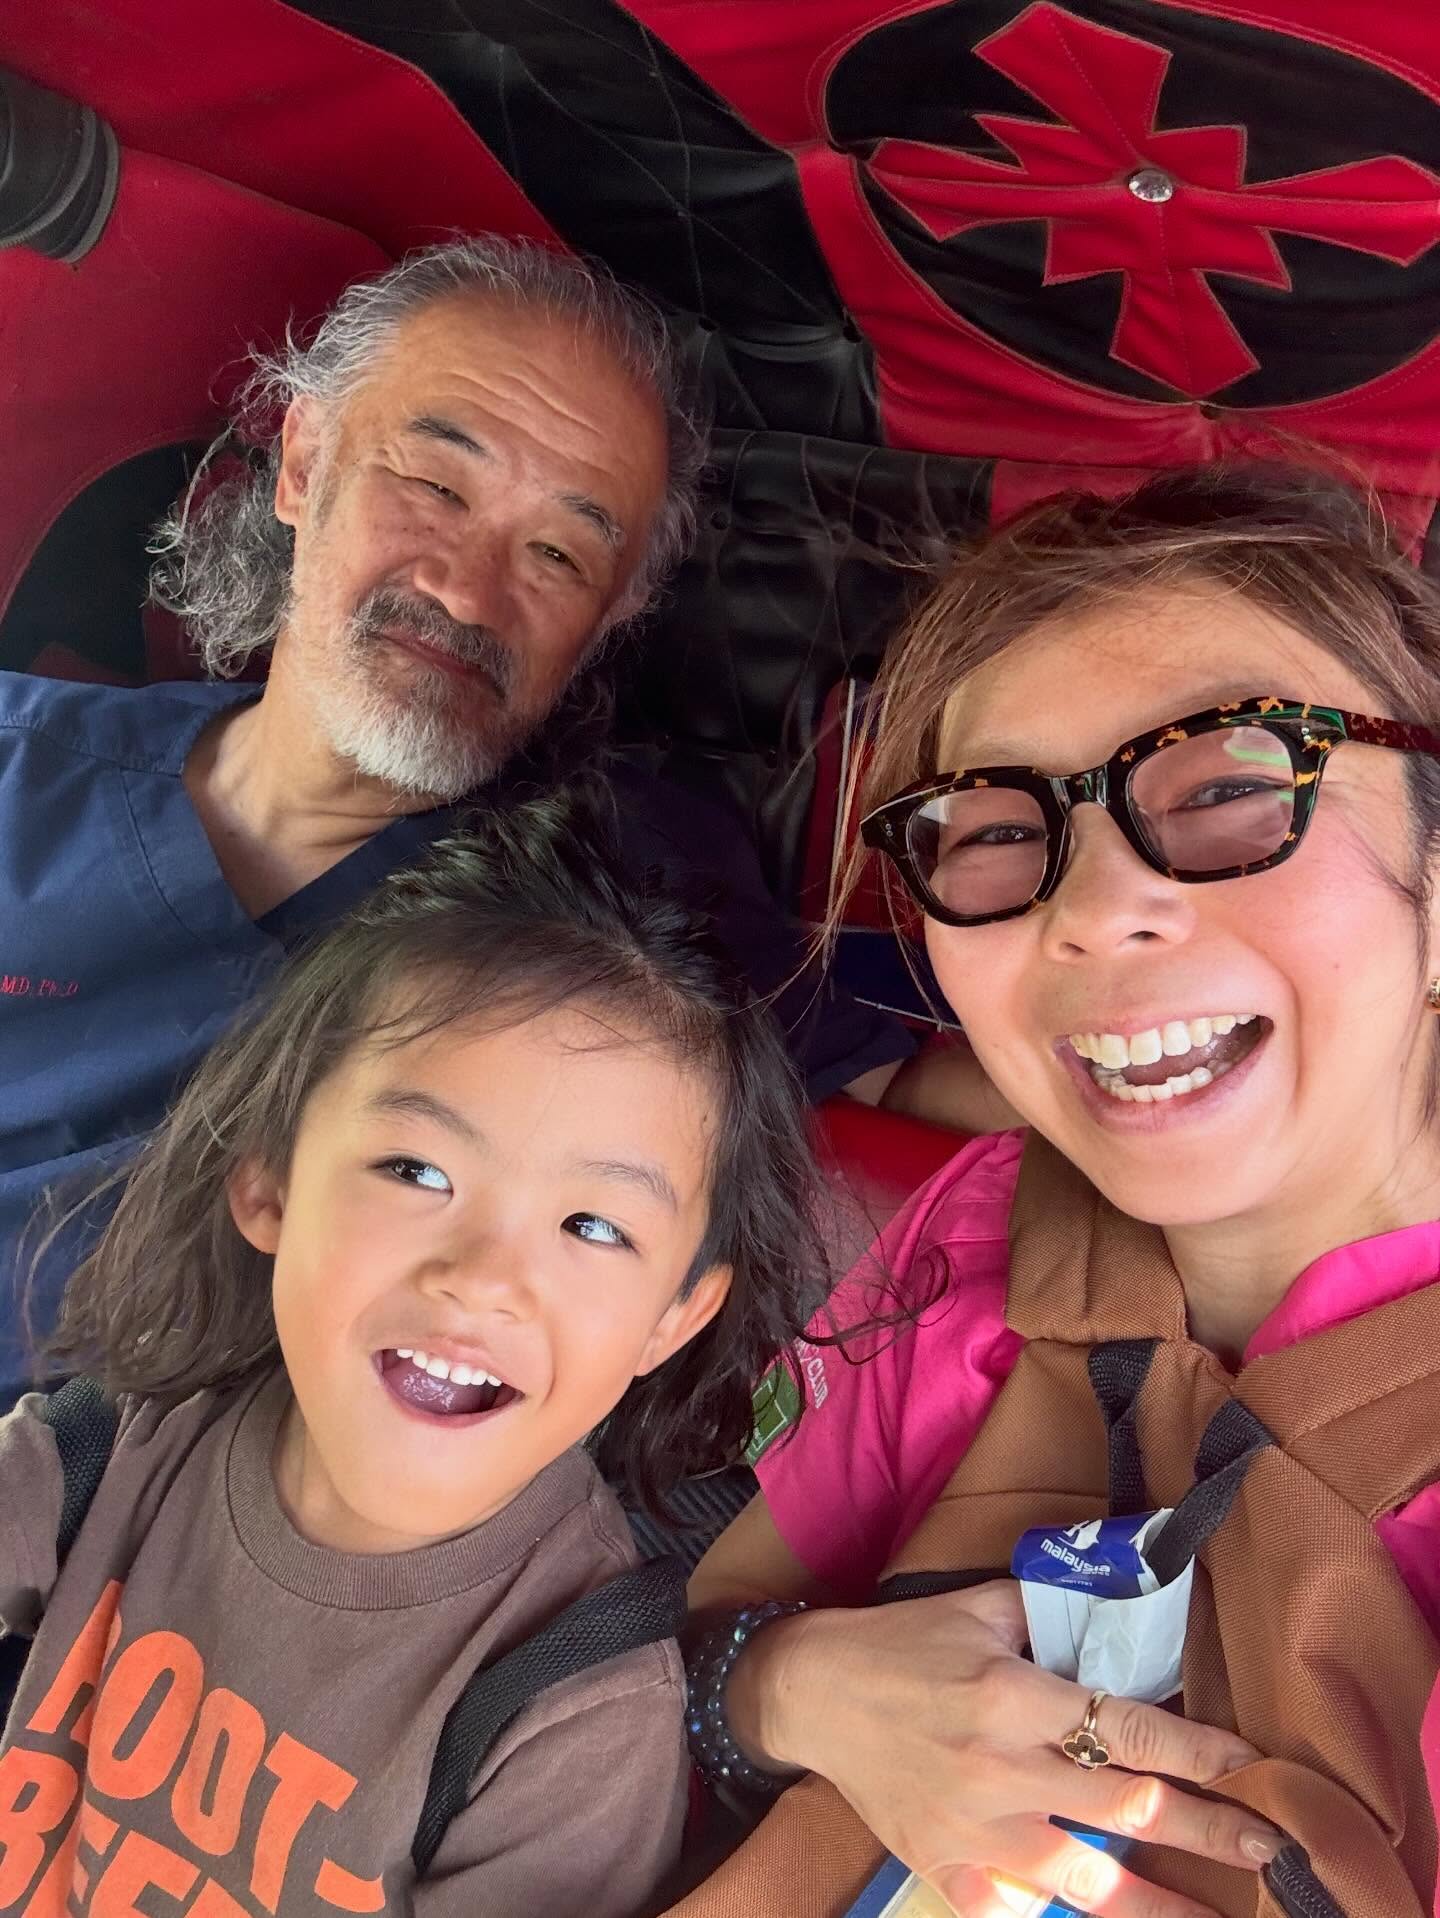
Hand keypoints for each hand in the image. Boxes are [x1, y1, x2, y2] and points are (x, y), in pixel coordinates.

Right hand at [757, 1581, 1279, 1916]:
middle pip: (1128, 1809)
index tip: (1249, 1764)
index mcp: (1013, 1695)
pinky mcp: (945, 1868)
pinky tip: (1106, 1915)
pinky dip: (1061, 1913)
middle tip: (1272, 1850)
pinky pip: (1019, 1908)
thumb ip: (1051, 1613)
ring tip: (1213, 1917)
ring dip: (1158, 1902)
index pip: (1130, 1729)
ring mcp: (974, 1829)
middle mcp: (1001, 1767)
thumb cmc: (902, 1642)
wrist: (813, 1692)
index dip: (1199, 1750)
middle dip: (1209, 1829)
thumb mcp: (977, 1607)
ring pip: (1087, 1880)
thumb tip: (1123, 1608)